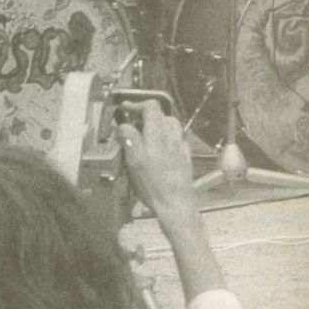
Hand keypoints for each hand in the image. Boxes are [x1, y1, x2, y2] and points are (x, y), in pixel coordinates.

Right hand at [116, 100, 195, 217]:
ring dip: (157, 126)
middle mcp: (172, 137)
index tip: (125, 109)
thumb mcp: (134, 162)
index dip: (137, 104)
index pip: (151, 107)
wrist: (175, 204)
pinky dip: (166, 138)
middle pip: (161, 115)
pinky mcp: (185, 157)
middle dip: (145, 116)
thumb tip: (123, 126)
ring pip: (170, 125)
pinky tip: (159, 149)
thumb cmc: (153, 185)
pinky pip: (176, 139)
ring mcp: (181, 146)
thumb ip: (129, 139)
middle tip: (132, 125)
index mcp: (158, 135)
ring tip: (144, 135)